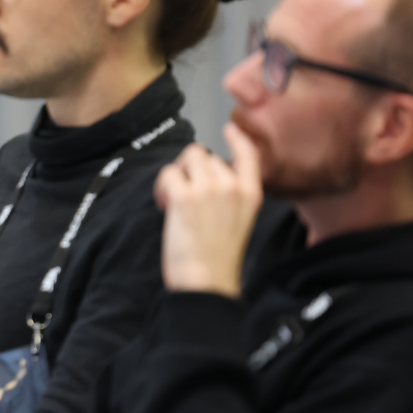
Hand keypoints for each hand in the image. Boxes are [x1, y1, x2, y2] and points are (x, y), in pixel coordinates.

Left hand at [153, 122, 262, 297]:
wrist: (207, 283)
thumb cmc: (218, 261)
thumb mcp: (238, 223)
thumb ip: (229, 197)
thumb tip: (204, 178)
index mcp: (251, 194)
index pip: (249, 155)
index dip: (237, 139)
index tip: (229, 129)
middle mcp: (232, 187)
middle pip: (205, 156)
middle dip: (191, 171)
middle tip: (184, 197)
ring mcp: (209, 189)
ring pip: (187, 158)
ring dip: (176, 175)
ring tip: (174, 201)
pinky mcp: (185, 196)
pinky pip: (167, 174)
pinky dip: (161, 187)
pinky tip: (165, 206)